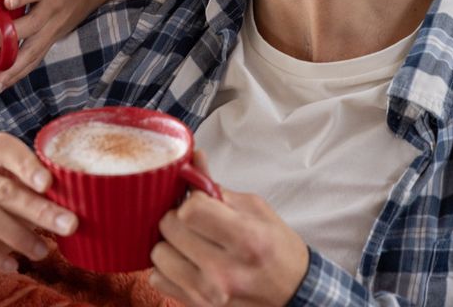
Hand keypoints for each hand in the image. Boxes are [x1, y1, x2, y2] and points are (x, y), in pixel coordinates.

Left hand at [0, 0, 108, 92]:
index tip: (8, 2)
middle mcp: (52, 6)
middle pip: (32, 24)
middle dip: (9, 38)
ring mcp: (54, 25)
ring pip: (34, 49)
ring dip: (13, 66)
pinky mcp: (53, 38)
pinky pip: (36, 58)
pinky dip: (19, 72)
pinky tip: (0, 85)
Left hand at [149, 153, 308, 306]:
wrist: (294, 293)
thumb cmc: (278, 249)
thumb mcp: (256, 210)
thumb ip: (218, 188)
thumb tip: (192, 161)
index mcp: (246, 239)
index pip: (190, 210)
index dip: (191, 200)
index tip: (200, 201)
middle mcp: (224, 270)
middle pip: (169, 228)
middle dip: (178, 217)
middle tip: (194, 220)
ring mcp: (208, 293)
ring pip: (158, 253)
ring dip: (169, 242)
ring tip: (190, 241)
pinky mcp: (196, 305)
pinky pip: (158, 278)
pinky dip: (168, 267)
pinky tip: (186, 261)